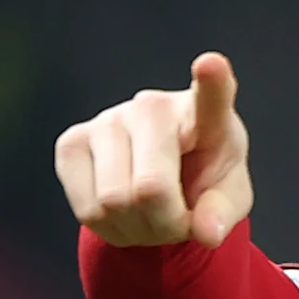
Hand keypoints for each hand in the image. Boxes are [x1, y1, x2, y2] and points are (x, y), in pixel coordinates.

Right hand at [54, 52, 252, 247]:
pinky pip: (87, 210)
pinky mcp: (71, 142)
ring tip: (151, 216)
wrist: (161, 177)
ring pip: (113, 202)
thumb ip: (224, 212)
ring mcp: (107, 119)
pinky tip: (123, 213)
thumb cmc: (202, 178)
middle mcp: (152, 106)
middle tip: (177, 223)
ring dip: (137, 230)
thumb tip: (208, 233)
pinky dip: (109, 228)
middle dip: (166, 224)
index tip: (212, 65)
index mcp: (205, 114)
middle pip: (150, 188)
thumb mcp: (228, 197)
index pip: (211, 95)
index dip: (211, 81)